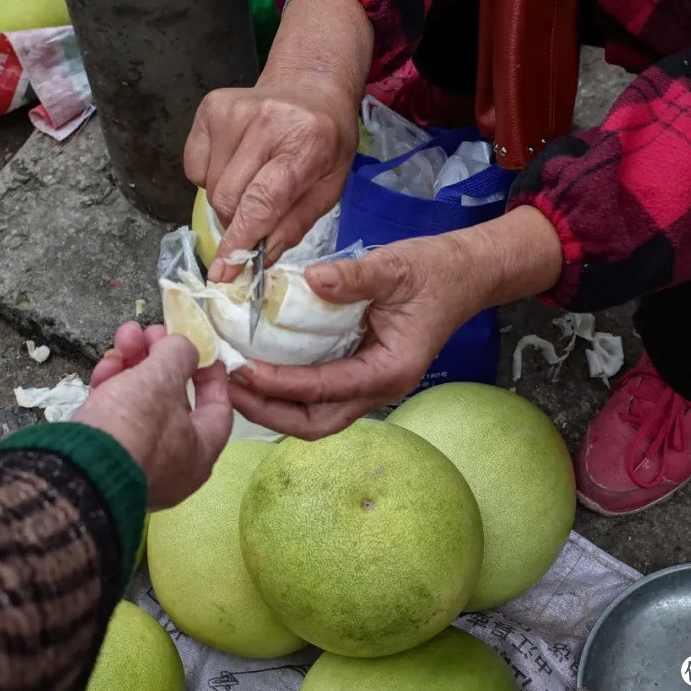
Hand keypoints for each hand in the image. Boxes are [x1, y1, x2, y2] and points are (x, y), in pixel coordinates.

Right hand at [73, 323, 232, 509]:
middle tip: (151, 333)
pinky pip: (116, 417)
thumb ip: (179, 355)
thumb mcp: (163, 379)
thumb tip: (181, 347)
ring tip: (125, 336)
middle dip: (161, 360)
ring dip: (134, 365)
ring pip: (141, 404)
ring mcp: (136, 461)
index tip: (202, 348)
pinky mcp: (104, 455)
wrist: (76, 468)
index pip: (218, 409)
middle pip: (173, 400)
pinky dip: (113, 387)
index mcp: (200, 453)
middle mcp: (172, 463)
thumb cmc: (136, 425)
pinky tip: (106, 364)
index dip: (212, 374)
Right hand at [182, 0, 371, 281]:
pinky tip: (236, 163)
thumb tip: (259, 259)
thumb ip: (294, 226)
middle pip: (227, 198)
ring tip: (251, 183)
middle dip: (236, 222)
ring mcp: (232, 110)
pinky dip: (211, 178)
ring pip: (209, 187)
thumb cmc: (324, 144)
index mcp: (306, 143)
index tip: (223, 273)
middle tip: (254, 219)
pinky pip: (195, 167)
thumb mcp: (328, 188)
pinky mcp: (209, 107)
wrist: (309, 87)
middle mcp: (266, 121)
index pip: (261, 202)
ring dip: (226, 200)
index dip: (239, 242)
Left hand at [227, 206, 563, 438]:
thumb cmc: (435, 271)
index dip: (279, 383)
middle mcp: (379, 389)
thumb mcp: (395, 266)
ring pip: (315, 417)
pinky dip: (286, 391)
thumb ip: (354, 276)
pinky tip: (258, 369)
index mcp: (390, 370)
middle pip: (315, 424)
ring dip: (273, 407)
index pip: (324, 389)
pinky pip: (318, 396)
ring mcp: (369, 385)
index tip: (241, 368)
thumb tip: (312, 280)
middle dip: (268, 412)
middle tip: (226, 387)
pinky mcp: (360, 373)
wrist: (464, 274)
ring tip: (233, 383)